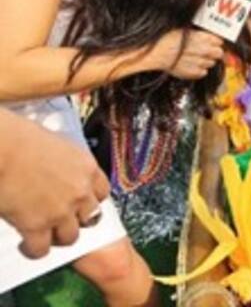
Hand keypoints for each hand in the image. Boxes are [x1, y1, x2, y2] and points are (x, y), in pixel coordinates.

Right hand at [0, 113, 109, 257]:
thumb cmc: (20, 138)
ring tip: (45, 234)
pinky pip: (41, 249)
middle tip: (62, 220)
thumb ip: (65, 164)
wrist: (1, 147)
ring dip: (58, 237)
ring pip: (70, 237)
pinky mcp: (36, 226)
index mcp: (87, 168)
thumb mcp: (57, 145)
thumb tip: (59, 171)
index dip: (90, 199)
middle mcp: (79, 191)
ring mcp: (60, 211)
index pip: (102, 192)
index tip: (81, 202)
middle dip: (77, 220)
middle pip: (91, 217)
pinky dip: (34, 250)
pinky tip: (25, 244)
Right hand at [148, 29, 224, 78]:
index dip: (216, 42)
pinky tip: (192, 66)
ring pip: (211, 63)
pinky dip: (199, 70)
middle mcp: (204, 49)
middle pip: (219, 53)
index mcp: (202, 37)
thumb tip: (206, 37)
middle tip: (209, 52)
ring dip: (207, 61)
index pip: (219, 41)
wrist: (157, 52)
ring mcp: (200, 62)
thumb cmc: (166, 40)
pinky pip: (203, 73)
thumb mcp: (183, 31)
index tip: (214, 43)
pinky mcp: (194, 72)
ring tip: (196, 59)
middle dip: (215, 52)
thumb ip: (198, 35)